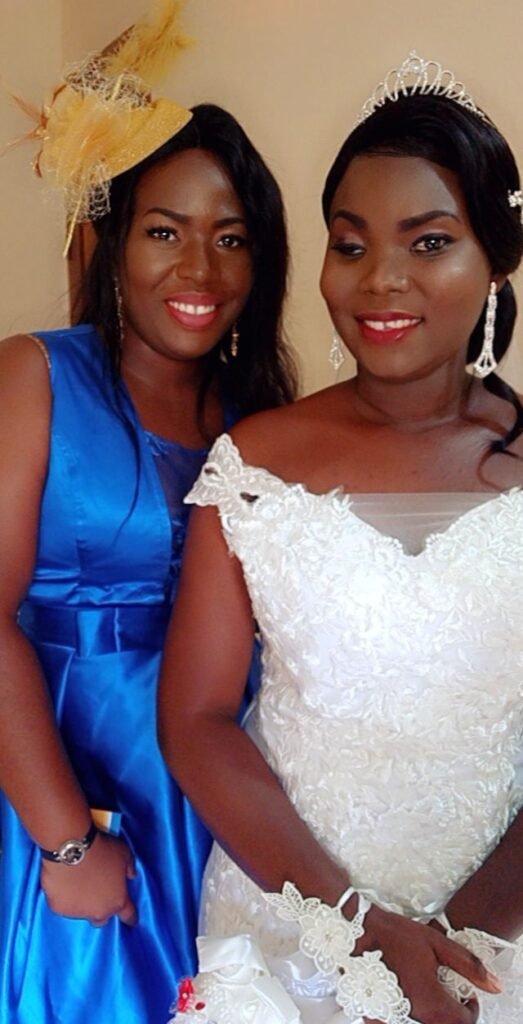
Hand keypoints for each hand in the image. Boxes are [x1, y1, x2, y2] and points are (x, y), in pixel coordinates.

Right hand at [40, 832, 136, 926]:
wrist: (71, 848)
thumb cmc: (101, 850)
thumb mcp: (125, 854)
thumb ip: (129, 868)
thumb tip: (131, 876)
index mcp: (117, 901)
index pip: (128, 915)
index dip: (131, 917)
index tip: (132, 920)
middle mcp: (98, 911)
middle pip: (103, 919)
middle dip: (103, 910)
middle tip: (99, 896)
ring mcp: (77, 912)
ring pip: (82, 913)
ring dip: (83, 903)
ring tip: (79, 885)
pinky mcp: (58, 908)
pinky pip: (64, 906)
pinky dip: (65, 898)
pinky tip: (64, 884)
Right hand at [356, 904, 499, 1023]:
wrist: (357, 932)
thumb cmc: (395, 935)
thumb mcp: (437, 943)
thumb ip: (468, 966)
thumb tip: (492, 984)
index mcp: (432, 1002)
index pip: (465, 1021)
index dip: (471, 1006)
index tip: (465, 990)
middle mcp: (414, 1015)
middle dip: (451, 1008)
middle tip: (445, 985)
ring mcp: (396, 1016)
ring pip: (426, 1022)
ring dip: (433, 1009)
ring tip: (425, 982)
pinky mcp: (381, 1013)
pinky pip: (404, 1018)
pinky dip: (413, 1008)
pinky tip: (406, 986)